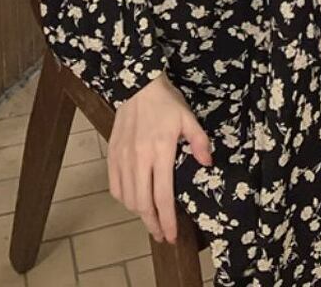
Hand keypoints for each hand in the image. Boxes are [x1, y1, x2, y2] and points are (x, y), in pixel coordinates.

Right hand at [108, 73, 212, 243]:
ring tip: (150, 218)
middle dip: (153, 224)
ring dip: (139, 213)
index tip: (171, 235)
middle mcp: (139, 158)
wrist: (137, 85)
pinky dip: (123, 198)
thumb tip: (208, 164)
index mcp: (160, 151)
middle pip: (143, 203)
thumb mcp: (188, 118)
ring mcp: (123, 158)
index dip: (167, 220)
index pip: (162, 196)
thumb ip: (199, 141)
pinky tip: (133, 200)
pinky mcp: (112, 154)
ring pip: (128, 198)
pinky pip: (115, 186)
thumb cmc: (166, 102)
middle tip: (161, 234)